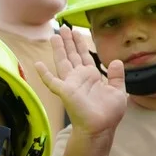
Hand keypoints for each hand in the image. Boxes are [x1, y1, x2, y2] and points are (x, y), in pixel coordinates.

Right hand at [35, 27, 127, 142]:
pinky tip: (37, 64)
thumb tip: (116, 61)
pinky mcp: (65, 91)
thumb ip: (116, 76)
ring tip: (54, 35)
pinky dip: (44, 73)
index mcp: (91, 76)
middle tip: (63, 27)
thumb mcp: (118, 91)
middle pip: (71, 55)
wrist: (101, 128)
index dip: (79, 43)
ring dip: (58, 49)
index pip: (84, 56)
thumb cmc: (108, 113)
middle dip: (67, 41)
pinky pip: (52, 81)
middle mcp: (79, 77)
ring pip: (62, 62)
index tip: (76, 32)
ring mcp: (70, 83)